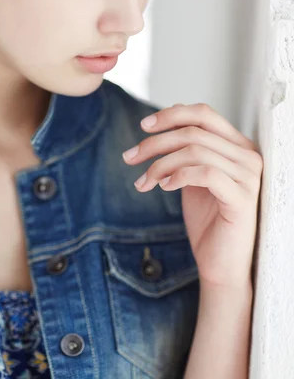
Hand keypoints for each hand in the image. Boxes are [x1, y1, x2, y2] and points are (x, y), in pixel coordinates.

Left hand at [122, 103, 262, 289]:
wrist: (220, 264)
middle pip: (194, 132)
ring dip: (160, 164)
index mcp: (238, 146)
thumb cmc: (207, 220)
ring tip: (144, 181)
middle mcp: (248, 156)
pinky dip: (178, 176)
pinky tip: (163, 187)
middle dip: (155, 143)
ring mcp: (249, 176)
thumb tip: (166, 118)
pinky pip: (206, 173)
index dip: (171, 115)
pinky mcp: (242, 198)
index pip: (204, 114)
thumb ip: (187, 149)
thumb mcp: (192, 176)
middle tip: (130, 158)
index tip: (143, 127)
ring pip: (195, 151)